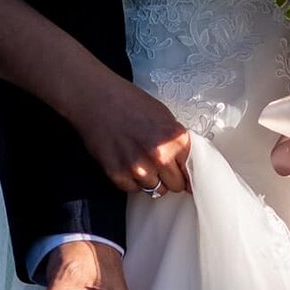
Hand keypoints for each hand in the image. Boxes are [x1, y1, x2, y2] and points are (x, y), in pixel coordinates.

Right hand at [70, 74, 193, 194]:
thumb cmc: (130, 103)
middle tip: (160, 164)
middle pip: (176, 185)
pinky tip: (127, 161)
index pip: (192, 171)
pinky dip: (132, 180)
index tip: (184, 174)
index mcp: (175, 139)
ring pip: (155, 190)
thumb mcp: (164, 116)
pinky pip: (134, 189)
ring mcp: (138, 168)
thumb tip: (188, 165)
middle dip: (170, 177)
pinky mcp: (118, 175)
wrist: (97, 99)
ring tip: (140, 159)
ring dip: (151, 179)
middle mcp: (159, 156)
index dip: (187, 171)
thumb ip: (177, 142)